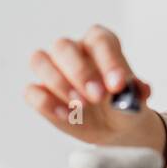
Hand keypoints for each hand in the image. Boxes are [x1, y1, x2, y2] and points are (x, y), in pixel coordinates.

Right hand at [25, 25, 163, 151]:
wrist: (115, 127)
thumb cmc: (123, 104)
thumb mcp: (134, 100)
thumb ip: (131, 92)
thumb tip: (126, 90)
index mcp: (99, 43)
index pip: (99, 40)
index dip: (108, 60)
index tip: (118, 85)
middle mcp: (73, 50)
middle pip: (63, 46)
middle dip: (79, 72)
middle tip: (97, 97)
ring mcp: (53, 69)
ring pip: (39, 60)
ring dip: (59, 84)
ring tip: (81, 106)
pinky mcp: (41, 92)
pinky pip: (32, 91)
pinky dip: (46, 103)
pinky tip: (67, 115)